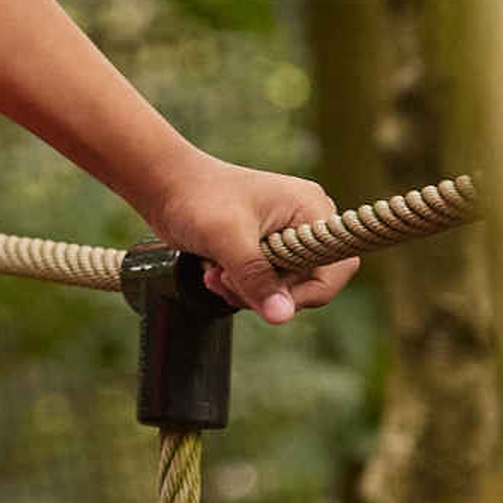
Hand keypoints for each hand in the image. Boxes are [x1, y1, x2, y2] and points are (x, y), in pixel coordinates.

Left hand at [136, 147, 356, 323]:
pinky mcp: (265, 249)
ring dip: (246, 291)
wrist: (165, 187)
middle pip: (307, 284)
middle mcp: (305, 221)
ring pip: (282, 289)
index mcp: (311, 208)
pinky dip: (240, 287)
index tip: (268, 296)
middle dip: (264, 291)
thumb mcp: (227, 238)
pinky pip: (265, 284)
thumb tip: (282, 316)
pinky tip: (214, 272)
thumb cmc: (198, 199)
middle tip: (226, 277)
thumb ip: (256, 276)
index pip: (337, 267)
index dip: (309, 292)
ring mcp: (285, 235)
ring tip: (215, 273)